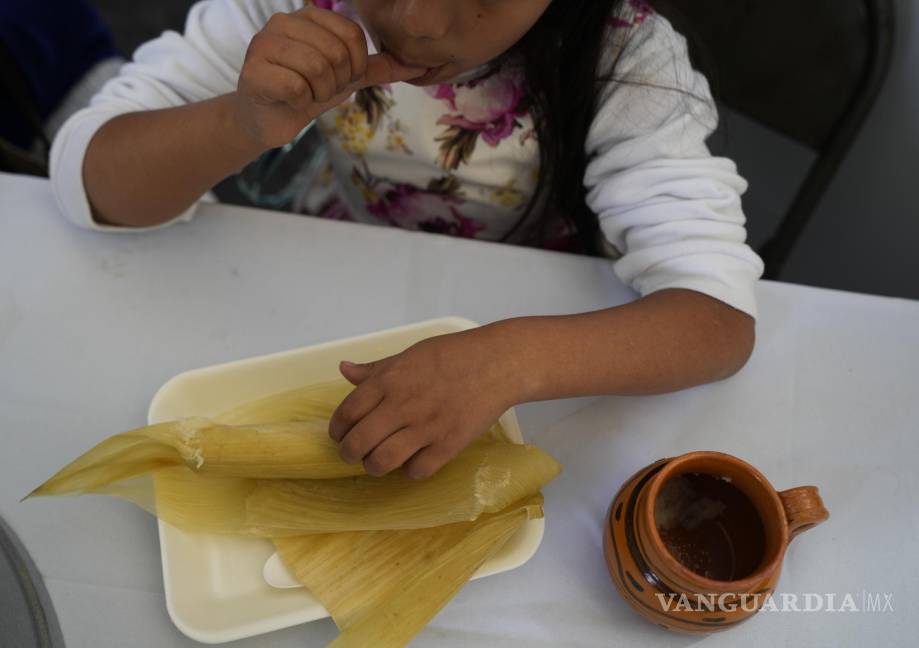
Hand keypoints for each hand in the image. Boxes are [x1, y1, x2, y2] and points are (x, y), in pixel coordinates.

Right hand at [233, 6, 425, 148]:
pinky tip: (290, 101)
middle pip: (336, 53)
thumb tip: (420, 66)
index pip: (352, 35)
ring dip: (319, 93)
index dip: (355, 66)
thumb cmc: (307, 92)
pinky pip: (296, 88)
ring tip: (306, 94)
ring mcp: (263, 44)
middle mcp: (283, 22)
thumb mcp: (347, 77)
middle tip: (319, 90)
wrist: (268, 119)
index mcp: (309, 17)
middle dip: (336, 83)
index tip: (339, 78)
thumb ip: (378, 68)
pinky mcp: (253, 72)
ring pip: (317, 69)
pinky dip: (301, 103)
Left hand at [328, 328, 519, 479]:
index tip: (340, 435)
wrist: (497, 363)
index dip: (337, 430)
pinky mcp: (448, 444)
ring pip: (383, 461)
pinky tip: (413, 461)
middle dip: (349, 454)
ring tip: (378, 463)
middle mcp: (402, 405)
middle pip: (359, 442)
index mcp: (389, 380)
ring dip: (374, 466)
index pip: (347, 413)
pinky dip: (410, 471)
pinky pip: (418, 470)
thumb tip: (344, 369)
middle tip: (354, 455)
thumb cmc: (453, 354)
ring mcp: (426, 427)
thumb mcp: (409, 354)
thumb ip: (375, 368)